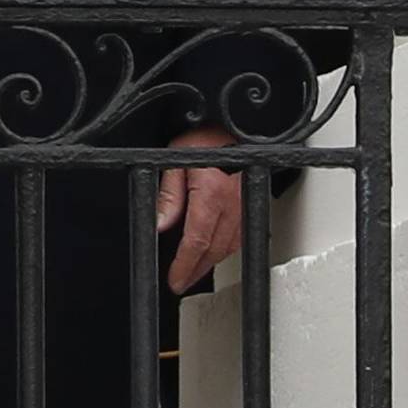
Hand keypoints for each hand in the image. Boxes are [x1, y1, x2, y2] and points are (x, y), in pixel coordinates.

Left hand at [158, 126, 243, 293]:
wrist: (232, 125)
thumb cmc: (202, 139)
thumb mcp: (172, 161)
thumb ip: (168, 195)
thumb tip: (159, 224)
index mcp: (210, 194)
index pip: (196, 241)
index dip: (184, 265)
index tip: (174, 279)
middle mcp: (231, 204)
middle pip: (214, 250)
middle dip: (196, 271)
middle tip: (180, 282)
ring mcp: (243, 205)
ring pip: (229, 246)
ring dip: (210, 264)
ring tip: (193, 273)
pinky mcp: (248, 203)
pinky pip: (239, 235)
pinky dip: (225, 250)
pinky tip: (213, 254)